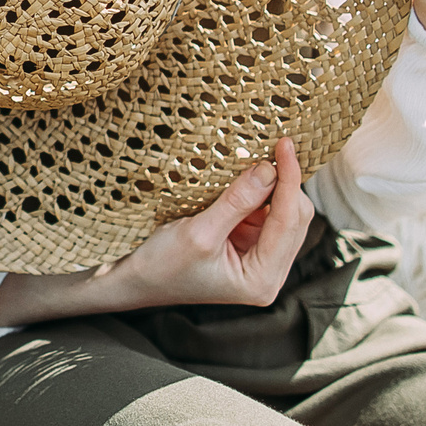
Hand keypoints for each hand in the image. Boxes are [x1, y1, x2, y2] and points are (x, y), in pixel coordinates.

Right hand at [0, 140, 316, 324]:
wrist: (131, 280)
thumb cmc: (159, 265)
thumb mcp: (200, 231)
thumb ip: (238, 200)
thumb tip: (269, 168)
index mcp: (262, 281)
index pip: (290, 222)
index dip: (290, 180)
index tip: (285, 145)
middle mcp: (268, 275)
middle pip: (295, 219)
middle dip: (283, 185)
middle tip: (270, 147)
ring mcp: (259, 262)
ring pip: (282, 214)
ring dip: (269, 189)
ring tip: (251, 165)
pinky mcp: (246, 249)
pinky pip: (263, 214)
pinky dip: (256, 195)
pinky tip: (242, 182)